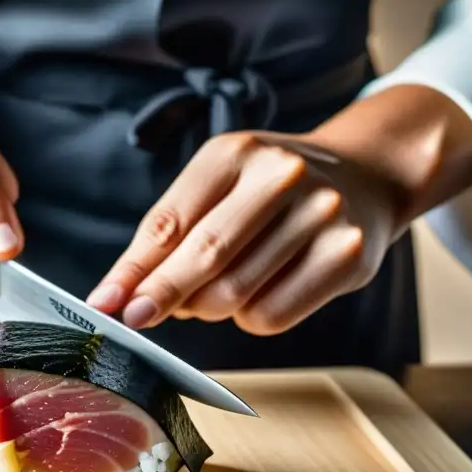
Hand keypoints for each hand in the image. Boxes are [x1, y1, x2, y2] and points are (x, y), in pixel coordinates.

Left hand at [87, 131, 398, 334]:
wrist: (365, 176)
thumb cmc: (270, 191)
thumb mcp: (217, 187)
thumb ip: (169, 235)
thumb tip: (120, 296)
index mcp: (235, 153)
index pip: (169, 222)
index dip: (132, 269)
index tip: (106, 303)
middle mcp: (281, 175)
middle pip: (205, 256)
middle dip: (163, 295)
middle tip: (138, 318)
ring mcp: (320, 214)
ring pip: (235, 294)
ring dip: (207, 308)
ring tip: (210, 294)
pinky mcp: (346, 256)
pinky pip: (272, 315)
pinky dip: (249, 318)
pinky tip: (255, 296)